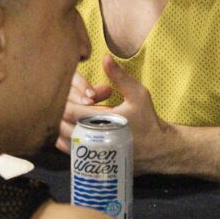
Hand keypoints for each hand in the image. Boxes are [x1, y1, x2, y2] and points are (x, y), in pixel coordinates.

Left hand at [58, 67, 172, 167]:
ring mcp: (93, 153)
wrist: (157, 149)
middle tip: (65, 102)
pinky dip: (65, 140)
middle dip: (61, 113)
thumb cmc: (147, 120)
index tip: (67, 94)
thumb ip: (119, 76)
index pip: (72, 111)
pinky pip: (69, 152)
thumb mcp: (138, 94)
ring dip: (61, 127)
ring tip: (67, 115)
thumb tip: (105, 56)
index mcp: (104, 121)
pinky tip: (70, 130)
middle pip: (62, 126)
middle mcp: (95, 139)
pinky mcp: (93, 162)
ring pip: (62, 140)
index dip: (65, 101)